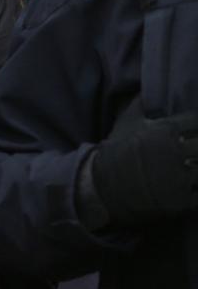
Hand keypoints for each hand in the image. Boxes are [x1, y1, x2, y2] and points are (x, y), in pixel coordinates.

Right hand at [91, 110, 197, 225]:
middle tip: (193, 150)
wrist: (101, 184)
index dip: (197, 126)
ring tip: (193, 166)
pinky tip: (194, 186)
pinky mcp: (180, 198)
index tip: (194, 131)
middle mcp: (177, 151)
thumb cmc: (116, 151)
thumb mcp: (125, 123)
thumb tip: (144, 89)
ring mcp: (180, 176)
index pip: (197, 122)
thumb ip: (139, 104)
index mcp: (167, 130)